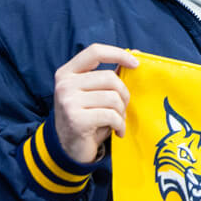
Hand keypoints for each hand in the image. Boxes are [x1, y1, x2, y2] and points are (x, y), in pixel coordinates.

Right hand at [52, 44, 138, 163]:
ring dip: (121, 111)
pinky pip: (110, 115)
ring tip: (118, 120)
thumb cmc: (87, 116)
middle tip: (123, 107)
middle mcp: (64, 84)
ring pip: (112, 98)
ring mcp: (68, 102)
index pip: (95, 52)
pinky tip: (118, 131)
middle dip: (124, 93)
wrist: (69, 148)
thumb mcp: (95, 92)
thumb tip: (136, 53)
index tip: (136, 64)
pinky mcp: (76, 119)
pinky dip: (119, 125)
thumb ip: (111, 74)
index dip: (118, 54)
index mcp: (67, 72)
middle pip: (109, 78)